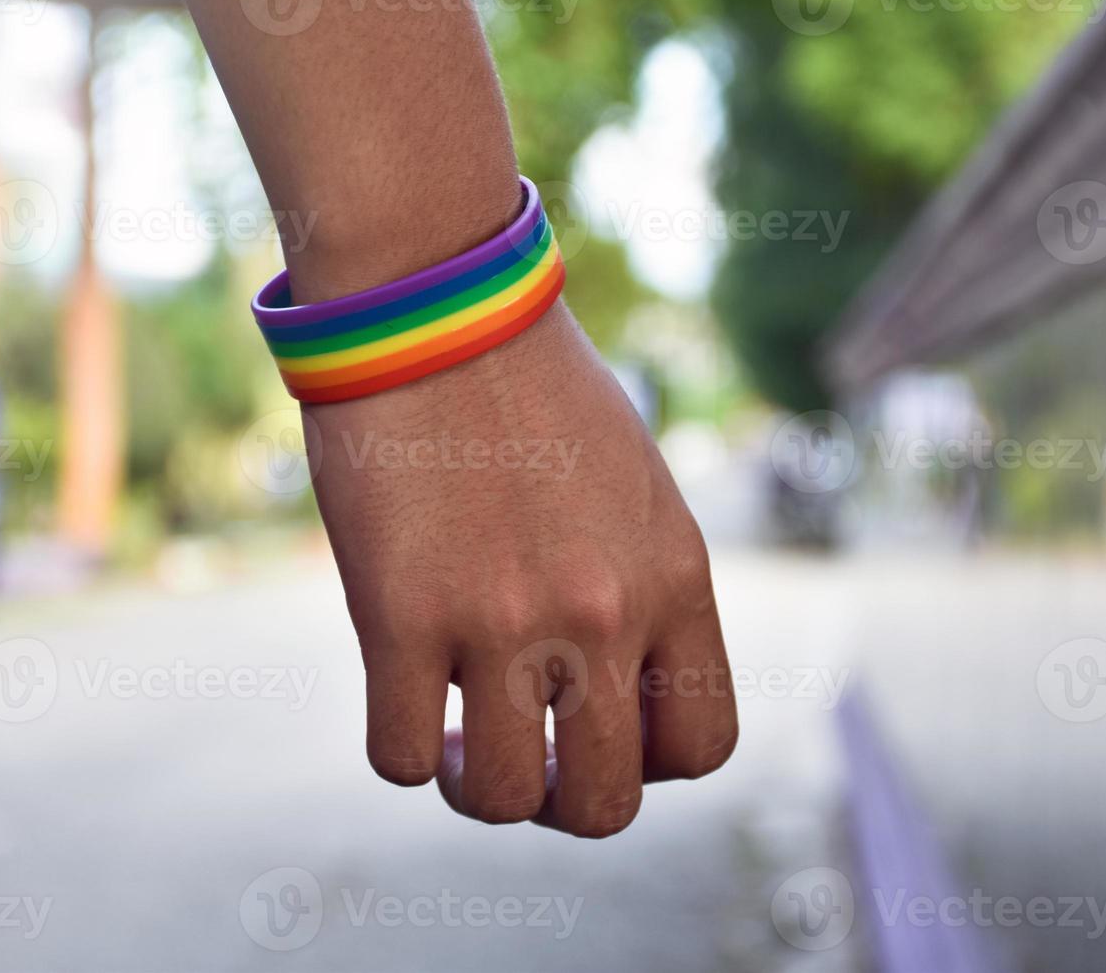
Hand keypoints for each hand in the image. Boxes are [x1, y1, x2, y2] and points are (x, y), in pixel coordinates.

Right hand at [305, 304, 736, 837]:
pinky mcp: (402, 614)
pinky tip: (410, 704)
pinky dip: (406, 752)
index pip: (704, 745)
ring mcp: (505, 620)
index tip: (602, 728)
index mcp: (675, 579)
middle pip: (607, 803)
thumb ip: (645, 590)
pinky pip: (401, 755)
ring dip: (479, 788)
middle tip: (526, 751)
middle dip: (564, 802)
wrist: (438, 302)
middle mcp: (605, 613)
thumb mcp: (636, 489)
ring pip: (505, 799)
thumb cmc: (535, 389)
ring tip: (460, 739)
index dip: (652, 764)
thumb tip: (616, 687)